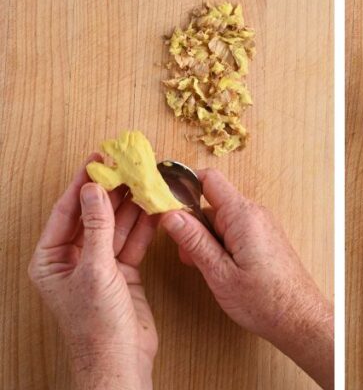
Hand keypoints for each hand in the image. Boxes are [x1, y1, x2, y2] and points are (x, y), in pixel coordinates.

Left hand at [28, 154, 159, 389]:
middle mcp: (73, 259)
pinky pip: (133, 242)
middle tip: (127, 165)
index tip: (97, 160)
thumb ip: (96, 227)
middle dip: (111, 192)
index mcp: (51, 260)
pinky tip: (154, 207)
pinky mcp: (124, 273)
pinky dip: (144, 225)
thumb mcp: (95, 270)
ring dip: (131, 205)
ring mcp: (100, 266)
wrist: (121, 358)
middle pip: (93, 216)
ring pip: (116, 226)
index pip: (66, 212)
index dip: (82, 185)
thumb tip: (94, 190)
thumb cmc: (96, 324)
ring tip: (145, 180)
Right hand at [159, 169, 332, 388]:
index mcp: (243, 216)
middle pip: (212, 202)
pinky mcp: (263, 239)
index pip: (209, 179)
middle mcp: (255, 214)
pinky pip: (234, 231)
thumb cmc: (264, 300)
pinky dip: (220, 245)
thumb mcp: (219, 273)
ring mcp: (261, 226)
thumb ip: (194, 241)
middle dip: (192, 224)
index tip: (163, 200)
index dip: (183, 185)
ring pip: (221, 220)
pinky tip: (219, 268)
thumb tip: (169, 214)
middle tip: (186, 254)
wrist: (299, 318)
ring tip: (204, 268)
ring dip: (205, 238)